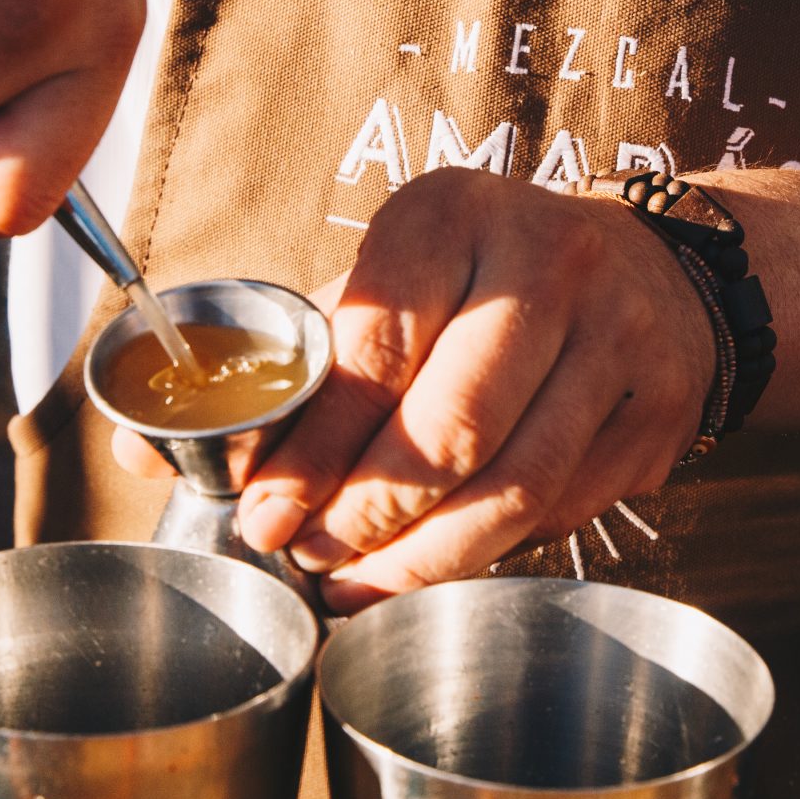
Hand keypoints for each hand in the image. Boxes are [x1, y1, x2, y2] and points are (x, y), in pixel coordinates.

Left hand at [111, 169, 713, 610]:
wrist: (652, 268)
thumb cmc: (480, 279)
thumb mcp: (385, 281)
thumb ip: (281, 365)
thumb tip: (140, 453)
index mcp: (452, 216)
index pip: (372, 347)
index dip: (309, 448)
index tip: (260, 511)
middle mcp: (548, 263)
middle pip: (448, 428)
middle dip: (362, 514)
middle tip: (306, 554)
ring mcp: (618, 339)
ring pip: (512, 487)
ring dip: (422, 558)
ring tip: (357, 582)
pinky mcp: (659, 413)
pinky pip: (562, 512)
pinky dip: (486, 557)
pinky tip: (431, 567)